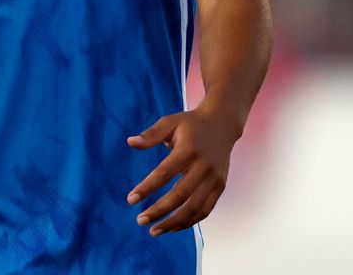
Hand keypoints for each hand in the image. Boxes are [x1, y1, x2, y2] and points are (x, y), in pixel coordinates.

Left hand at [126, 105, 239, 235]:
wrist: (222, 124)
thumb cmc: (190, 124)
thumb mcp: (169, 123)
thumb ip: (150, 135)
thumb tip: (130, 142)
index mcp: (188, 150)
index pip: (164, 173)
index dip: (147, 188)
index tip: (131, 200)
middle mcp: (204, 167)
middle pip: (180, 195)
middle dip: (159, 211)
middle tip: (140, 220)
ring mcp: (214, 179)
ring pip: (194, 208)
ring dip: (174, 222)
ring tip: (154, 230)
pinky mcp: (220, 187)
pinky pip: (205, 210)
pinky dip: (190, 221)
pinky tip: (173, 227)